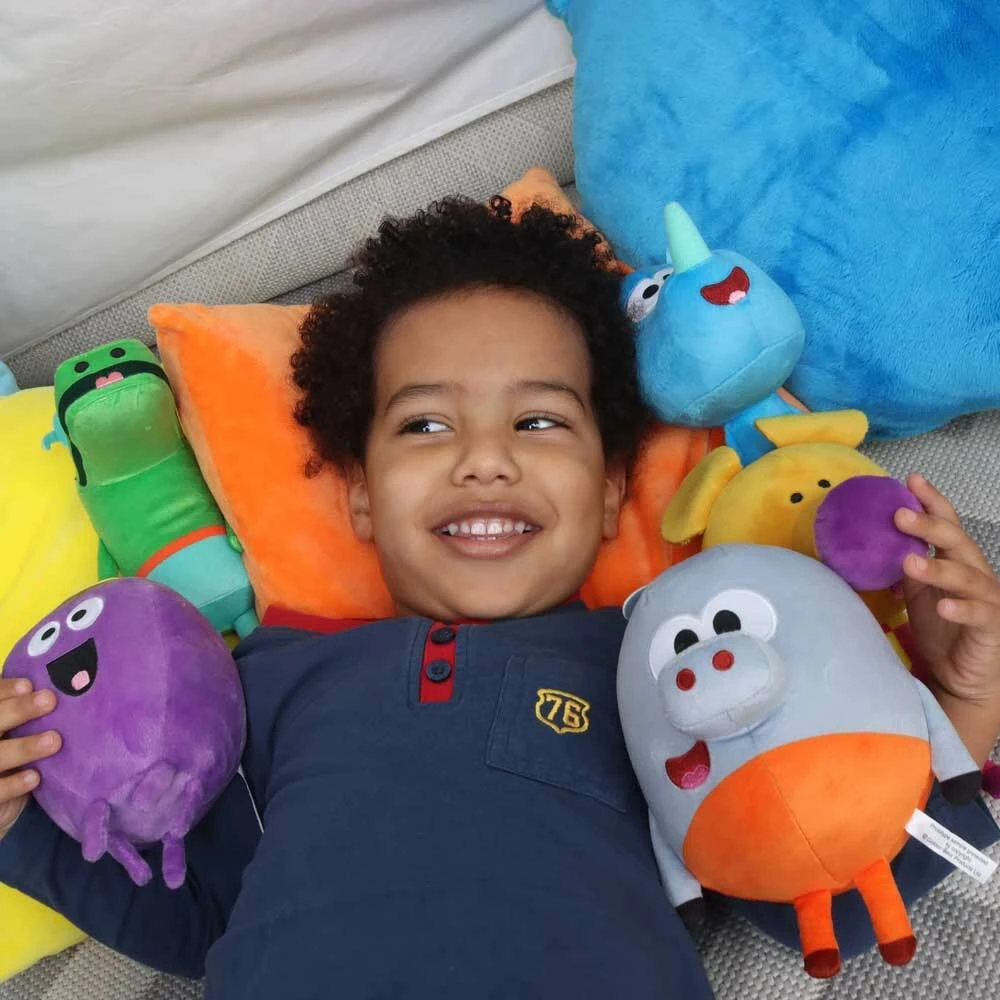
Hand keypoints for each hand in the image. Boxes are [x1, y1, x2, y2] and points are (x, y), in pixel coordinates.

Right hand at [0, 678, 60, 837]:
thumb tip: (67, 685)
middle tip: (49, 700)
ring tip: (54, 740)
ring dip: (24, 747)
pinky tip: (35, 777)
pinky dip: (13, 785)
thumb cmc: (16, 755)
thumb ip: (31, 714)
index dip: (4, 690)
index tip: (28, 685)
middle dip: (18, 709)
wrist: (4, 800)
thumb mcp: (21, 732)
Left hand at [895, 474, 999, 702]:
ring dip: (938, 568)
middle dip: (930, 526)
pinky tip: (943, 608)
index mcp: (955, 561)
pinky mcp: (993, 627)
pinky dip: (962, 609)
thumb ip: (905, 565)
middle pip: (957, 542)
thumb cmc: (942, 629)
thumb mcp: (918, 592)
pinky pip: (980, 614)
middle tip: (899, 515)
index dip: (931, 501)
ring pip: (967, 577)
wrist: (964, 676)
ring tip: (909, 562)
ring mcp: (988, 600)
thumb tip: (874, 540)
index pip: (946, 524)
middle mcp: (975, 573)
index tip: (911, 479)